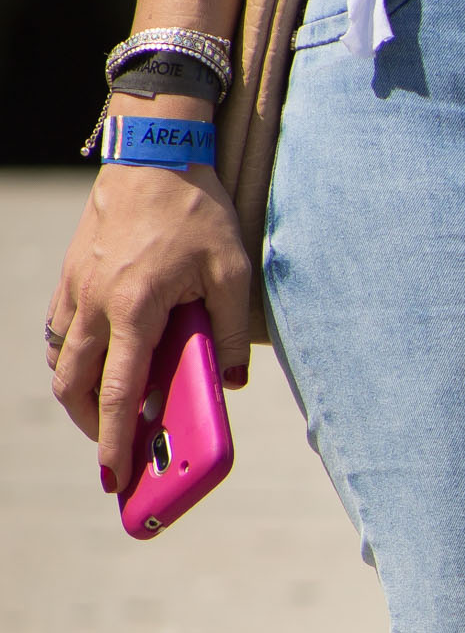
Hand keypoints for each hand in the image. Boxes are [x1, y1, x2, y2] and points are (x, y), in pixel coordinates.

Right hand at [49, 149, 257, 491]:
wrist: (153, 154)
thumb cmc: (197, 212)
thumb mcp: (234, 273)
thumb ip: (231, 331)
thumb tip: (228, 382)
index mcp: (135, 308)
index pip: (117, 392)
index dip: (116, 442)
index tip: (116, 478)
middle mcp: (95, 302)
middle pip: (74, 385)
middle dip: (92, 427)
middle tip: (118, 453)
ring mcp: (76, 288)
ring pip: (61, 359)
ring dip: (81, 393)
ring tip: (111, 414)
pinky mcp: (71, 275)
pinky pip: (61, 330)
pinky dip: (75, 357)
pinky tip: (104, 363)